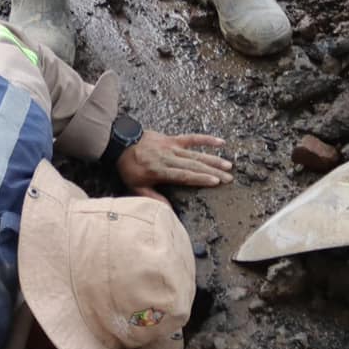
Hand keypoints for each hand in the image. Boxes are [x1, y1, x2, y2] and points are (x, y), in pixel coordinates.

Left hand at [117, 131, 234, 202]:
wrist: (120, 141)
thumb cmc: (128, 166)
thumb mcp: (135, 186)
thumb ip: (151, 197)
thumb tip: (168, 210)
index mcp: (160, 170)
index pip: (184, 175)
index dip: (200, 178)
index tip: (215, 182)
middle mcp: (168, 158)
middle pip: (194, 165)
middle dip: (213, 172)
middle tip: (229, 178)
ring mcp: (172, 147)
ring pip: (196, 154)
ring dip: (213, 159)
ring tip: (228, 165)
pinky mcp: (172, 139)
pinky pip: (191, 138)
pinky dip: (206, 139)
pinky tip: (220, 142)